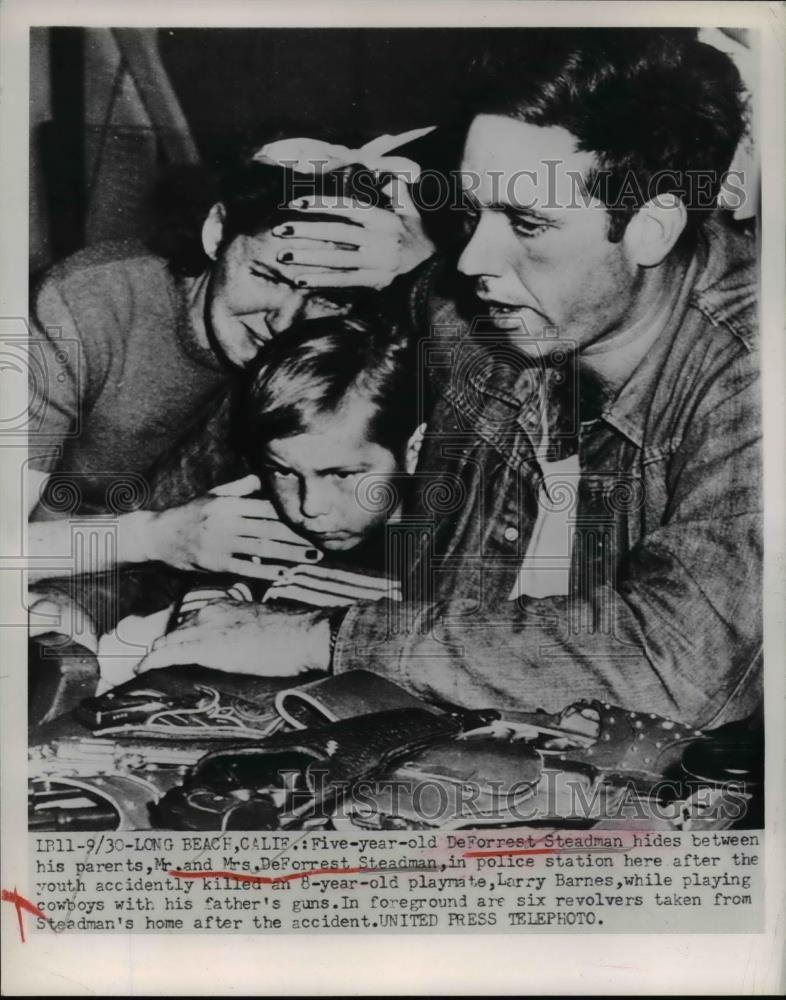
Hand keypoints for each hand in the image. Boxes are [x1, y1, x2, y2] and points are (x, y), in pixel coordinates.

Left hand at [134, 599, 329, 675]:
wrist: (301, 635)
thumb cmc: (292, 634)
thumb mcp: (263, 625)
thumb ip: (246, 631)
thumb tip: (245, 646)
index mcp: (226, 606)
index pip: (192, 621)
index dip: (181, 636)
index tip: (175, 646)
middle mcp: (210, 612)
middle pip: (177, 630)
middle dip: (165, 646)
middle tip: (153, 661)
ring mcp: (205, 628)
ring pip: (169, 641)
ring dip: (156, 654)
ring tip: (143, 666)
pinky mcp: (204, 647)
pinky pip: (168, 654)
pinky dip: (152, 661)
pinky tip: (142, 668)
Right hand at [145, 474, 320, 579]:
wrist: (158, 535)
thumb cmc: (190, 514)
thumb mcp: (213, 495)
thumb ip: (240, 488)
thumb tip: (263, 478)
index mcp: (229, 503)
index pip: (267, 509)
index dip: (291, 517)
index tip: (311, 523)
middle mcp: (226, 521)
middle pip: (270, 529)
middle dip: (298, 537)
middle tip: (321, 544)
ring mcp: (220, 543)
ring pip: (262, 548)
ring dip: (290, 554)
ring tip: (311, 558)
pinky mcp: (214, 563)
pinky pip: (244, 568)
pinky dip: (265, 572)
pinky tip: (284, 574)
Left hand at [273, 180, 434, 290]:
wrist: (433, 264)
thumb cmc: (415, 231)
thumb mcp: (409, 207)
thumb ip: (394, 188)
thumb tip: (381, 168)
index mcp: (383, 219)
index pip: (347, 208)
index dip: (320, 204)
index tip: (295, 202)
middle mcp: (380, 240)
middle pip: (336, 234)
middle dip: (306, 231)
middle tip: (280, 229)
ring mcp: (377, 263)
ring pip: (336, 259)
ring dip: (308, 258)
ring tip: (283, 255)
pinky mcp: (374, 282)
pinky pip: (344, 282)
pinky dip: (322, 282)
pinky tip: (301, 280)